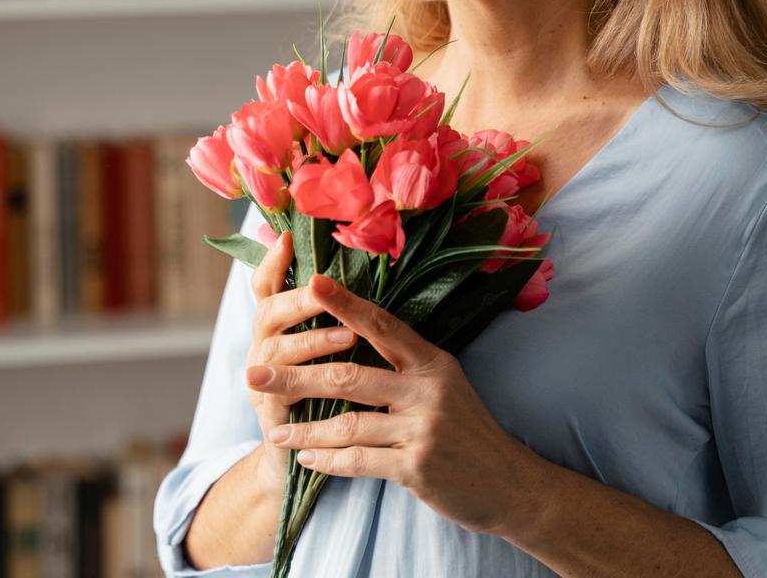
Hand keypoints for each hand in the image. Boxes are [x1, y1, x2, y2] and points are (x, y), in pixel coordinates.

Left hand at [245, 272, 534, 537]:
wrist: (511, 485)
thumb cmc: (467, 430)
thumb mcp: (445, 385)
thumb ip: (404, 364)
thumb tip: (351, 338)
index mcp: (431, 361)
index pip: (381, 324)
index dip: (345, 302)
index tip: (311, 281)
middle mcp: (427, 389)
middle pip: (348, 374)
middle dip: (295, 375)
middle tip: (254, 373)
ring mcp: (423, 428)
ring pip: (347, 422)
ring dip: (304, 429)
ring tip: (273, 430)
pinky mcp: (416, 467)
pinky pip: (358, 461)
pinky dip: (327, 460)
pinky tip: (306, 459)